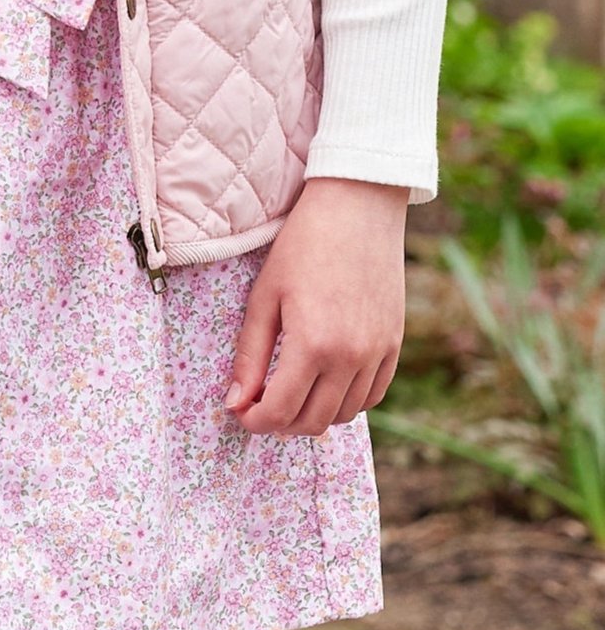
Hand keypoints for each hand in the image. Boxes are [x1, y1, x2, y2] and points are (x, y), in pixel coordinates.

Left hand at [224, 177, 407, 435]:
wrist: (358, 207)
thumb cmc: (303, 245)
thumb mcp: (265, 297)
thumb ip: (250, 355)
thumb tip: (235, 402)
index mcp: (313, 345)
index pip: (279, 412)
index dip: (253, 421)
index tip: (241, 410)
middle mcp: (351, 357)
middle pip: (312, 422)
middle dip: (280, 422)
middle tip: (261, 403)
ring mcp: (378, 353)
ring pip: (343, 415)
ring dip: (313, 413)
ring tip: (292, 392)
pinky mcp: (394, 343)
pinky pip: (372, 395)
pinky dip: (347, 400)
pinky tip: (326, 383)